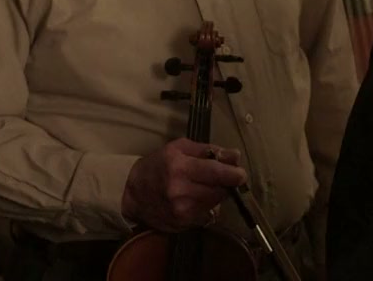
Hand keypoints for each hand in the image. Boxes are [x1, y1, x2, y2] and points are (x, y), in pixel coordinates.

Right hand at [121, 138, 247, 231]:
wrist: (132, 193)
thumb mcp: (180, 148)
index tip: (241, 174)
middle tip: (222, 177)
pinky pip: (207, 215)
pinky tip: (197, 199)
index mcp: (180, 167)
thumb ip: (209, 150)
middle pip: (219, 190)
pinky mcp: (182, 224)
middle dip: (226, 184)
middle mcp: (180, 191)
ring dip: (217, 195)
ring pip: (215, 203)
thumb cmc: (158, 164)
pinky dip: (207, 206)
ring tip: (205, 186)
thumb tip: (235, 156)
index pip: (216, 173)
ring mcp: (181, 211)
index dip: (234, 174)